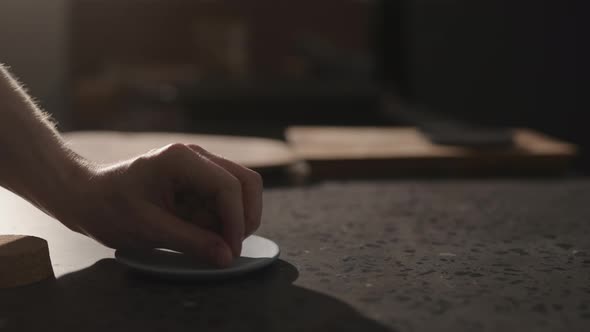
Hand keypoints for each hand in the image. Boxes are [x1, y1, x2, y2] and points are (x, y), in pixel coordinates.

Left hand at [55, 143, 262, 266]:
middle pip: (246, 182)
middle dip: (245, 217)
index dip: (236, 221)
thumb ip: (191, 241)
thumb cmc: (109, 208)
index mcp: (182, 159)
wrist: (87, 196)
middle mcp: (197, 156)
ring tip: (211, 242)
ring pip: (241, 190)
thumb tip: (227, 256)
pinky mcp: (199, 180)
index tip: (230, 251)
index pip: (228, 186)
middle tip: (230, 248)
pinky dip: (223, 219)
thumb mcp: (149, 229)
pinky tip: (202, 233)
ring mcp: (200, 166)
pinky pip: (225, 199)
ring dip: (235, 219)